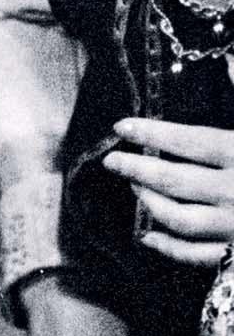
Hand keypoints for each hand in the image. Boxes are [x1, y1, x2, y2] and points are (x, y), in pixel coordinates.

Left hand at [106, 117, 233, 264]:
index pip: (189, 142)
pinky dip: (169, 248)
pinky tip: (147, 237)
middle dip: (137, 169)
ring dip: (150, 202)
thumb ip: (224, 135)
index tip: (122, 128)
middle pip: (175, 180)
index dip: (152, 134)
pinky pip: (196, 255)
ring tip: (135, 187)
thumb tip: (222, 80)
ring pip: (179, 218)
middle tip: (112, 162)